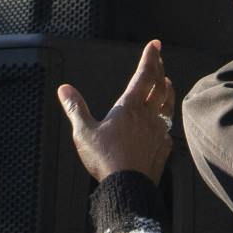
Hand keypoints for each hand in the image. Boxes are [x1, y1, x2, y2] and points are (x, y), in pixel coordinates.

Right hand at [58, 40, 175, 184]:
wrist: (128, 188)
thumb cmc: (106, 160)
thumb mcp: (84, 132)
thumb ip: (75, 108)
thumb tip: (64, 89)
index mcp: (130, 107)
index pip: (144, 75)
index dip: (150, 57)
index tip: (155, 44)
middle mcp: (148, 115)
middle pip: (160, 86)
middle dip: (160, 69)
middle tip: (160, 57)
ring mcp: (158, 132)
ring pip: (168, 104)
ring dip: (168, 90)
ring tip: (167, 83)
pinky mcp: (163, 148)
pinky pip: (168, 128)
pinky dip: (166, 118)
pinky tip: (163, 122)